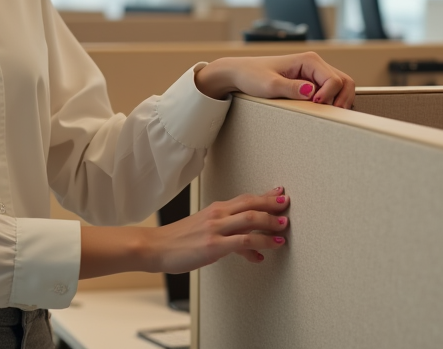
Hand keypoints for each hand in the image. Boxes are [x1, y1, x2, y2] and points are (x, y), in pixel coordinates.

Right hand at [149, 188, 290, 272]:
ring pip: (251, 218)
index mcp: (215, 209)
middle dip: (272, 203)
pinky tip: (270, 246)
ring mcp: (216, 228)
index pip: (245, 198)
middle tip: (287, 204)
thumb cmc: (178, 242)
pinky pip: (244, 240)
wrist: (155, 248)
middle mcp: (217, 214)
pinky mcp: (214, 245)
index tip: (279, 192)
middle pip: (251, 203)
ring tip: (283, 226)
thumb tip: (252, 250)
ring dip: (271, 221)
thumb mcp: (205, 234)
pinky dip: (261, 242)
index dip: (265, 195)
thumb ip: (230, 239)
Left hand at [195, 52, 354, 108]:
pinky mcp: (310, 82)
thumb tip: (311, 92)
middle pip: (344, 81)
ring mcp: (314, 73)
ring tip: (328, 114)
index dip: (328, 95)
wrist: (240, 73)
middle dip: (343, 99)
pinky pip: (330, 92)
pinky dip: (332, 101)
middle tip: (331, 113)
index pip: (334, 79)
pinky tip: (322, 111)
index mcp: (308, 60)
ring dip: (340, 100)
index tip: (314, 105)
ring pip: (341, 87)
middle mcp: (314, 64)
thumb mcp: (269, 85)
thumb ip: (291, 88)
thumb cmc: (252, 75)